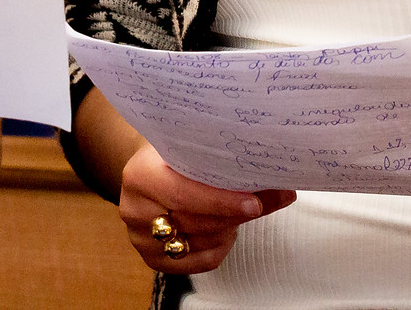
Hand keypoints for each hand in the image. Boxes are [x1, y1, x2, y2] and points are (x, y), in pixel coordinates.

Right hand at [116, 143, 295, 274]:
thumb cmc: (172, 155)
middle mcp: (135, 210)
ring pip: (202, 243)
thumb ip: (222, 162)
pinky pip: (200, 262)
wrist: (148, 169)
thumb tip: (275, 178)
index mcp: (139, 175)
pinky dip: (220, 247)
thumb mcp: (188, 148)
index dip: (220, 202)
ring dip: (229, 228)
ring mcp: (141, 239)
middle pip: (195, 222)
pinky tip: (226, 229)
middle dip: (234, 214)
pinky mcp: (153, 260)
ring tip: (241, 209)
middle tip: (265, 203)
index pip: (182, 195)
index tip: (255, 203)